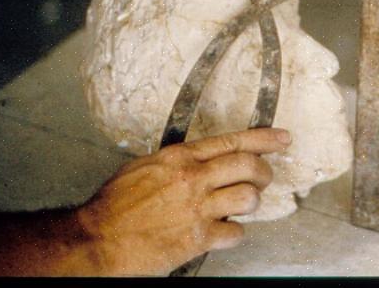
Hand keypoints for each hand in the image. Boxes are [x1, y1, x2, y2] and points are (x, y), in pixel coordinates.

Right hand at [75, 127, 290, 275]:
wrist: (96, 239)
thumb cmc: (113, 207)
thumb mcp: (144, 168)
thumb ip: (177, 162)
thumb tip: (200, 161)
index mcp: (179, 158)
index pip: (232, 140)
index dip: (264, 139)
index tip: (282, 139)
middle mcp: (191, 179)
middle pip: (247, 165)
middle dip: (264, 171)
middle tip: (264, 177)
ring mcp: (196, 208)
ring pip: (248, 197)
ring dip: (250, 202)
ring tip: (241, 205)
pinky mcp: (197, 238)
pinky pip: (235, 232)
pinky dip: (234, 234)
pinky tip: (224, 232)